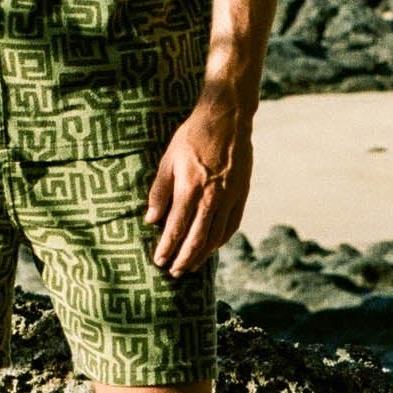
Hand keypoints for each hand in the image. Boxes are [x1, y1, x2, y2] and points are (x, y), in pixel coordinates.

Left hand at [144, 96, 253, 277]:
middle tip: (174, 273)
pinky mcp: (241, 194)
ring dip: (203, 254)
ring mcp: (230, 197)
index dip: (167, 248)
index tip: (159, 261)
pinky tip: (212, 247)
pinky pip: (232, 225)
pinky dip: (221, 240)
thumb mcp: (168, 160)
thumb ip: (160, 192)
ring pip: (216, 236)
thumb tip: (151, 219)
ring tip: (191, 266)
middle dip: (184, 259)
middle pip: (197, 239)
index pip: (176, 228)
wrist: (226, 119)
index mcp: (190, 189)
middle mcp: (211, 197)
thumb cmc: (192, 137)